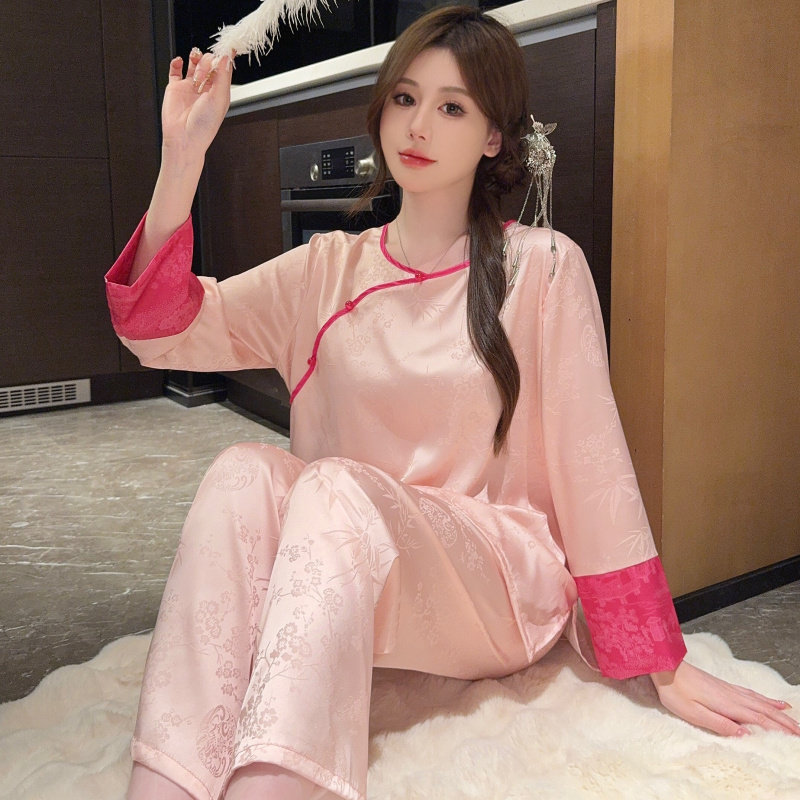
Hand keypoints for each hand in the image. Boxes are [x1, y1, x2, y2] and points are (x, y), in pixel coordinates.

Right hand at [160, 48, 233, 161]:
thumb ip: (223, 77)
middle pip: (209, 64)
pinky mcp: (175, 88)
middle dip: (208, 62)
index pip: (223, 70)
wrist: (184, 138)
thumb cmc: (204, 126)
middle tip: (205, 71)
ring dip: (196, 60)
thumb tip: (226, 58)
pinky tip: (179, 61)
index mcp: (219, 93)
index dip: (225, 58)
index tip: (227, 46)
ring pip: (193, 64)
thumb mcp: (219, 99)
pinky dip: (177, 62)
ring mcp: (190, 87)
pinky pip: (175, 70)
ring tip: (196, 69)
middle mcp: (205, 89)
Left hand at [650, 658, 799, 735]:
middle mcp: (732, 696)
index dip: (777, 729)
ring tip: (792, 717)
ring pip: (759, 701)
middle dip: (784, 722)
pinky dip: (764, 698)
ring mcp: (728, 689)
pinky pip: (750, 693)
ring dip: (777, 711)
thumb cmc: (675, 691)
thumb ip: (719, 724)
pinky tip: (769, 700)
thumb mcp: (694, 713)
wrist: (665, 666)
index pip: (759, 719)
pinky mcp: (723, 685)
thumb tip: (744, 735)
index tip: (794, 737)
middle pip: (764, 710)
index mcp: (727, 705)